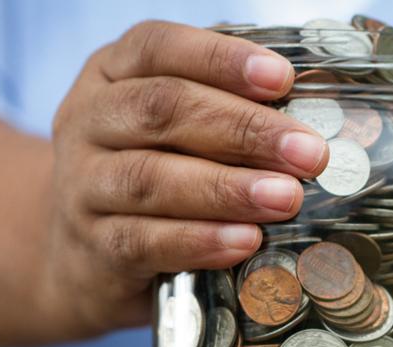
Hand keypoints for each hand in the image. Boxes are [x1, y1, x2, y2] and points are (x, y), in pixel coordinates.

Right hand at [39, 20, 327, 337]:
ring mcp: (82, 184)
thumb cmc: (152, 172)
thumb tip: (310, 118)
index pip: (158, 48)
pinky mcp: (93, 245)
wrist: (82, 253)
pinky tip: (244, 241)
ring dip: (227, 189)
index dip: (221, 59)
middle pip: (161, 111)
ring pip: (151, 178)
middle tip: (306, 152)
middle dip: (243, 129)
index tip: (282, 78)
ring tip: (285, 198)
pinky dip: (199, 240)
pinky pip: (145, 240)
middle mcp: (87, 121)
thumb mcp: (174, 128)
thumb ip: (223, 108)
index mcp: (111, 73)